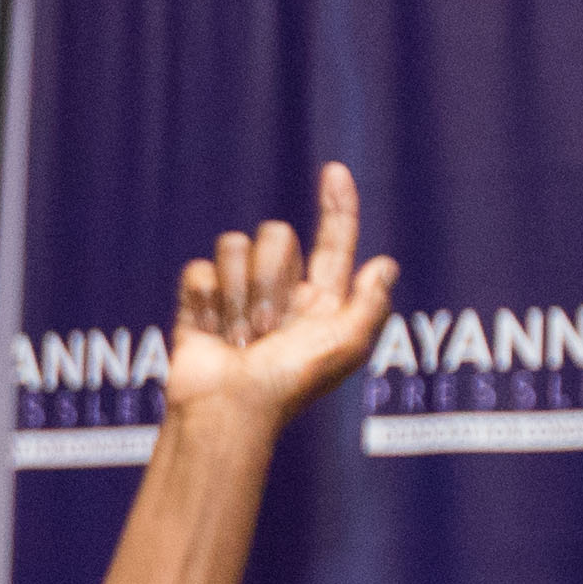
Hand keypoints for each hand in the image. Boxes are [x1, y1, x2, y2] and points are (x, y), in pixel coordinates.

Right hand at [165, 161, 398, 432]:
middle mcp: (281, 292)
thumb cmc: (287, 386)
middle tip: (267, 328)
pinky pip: (199, 269)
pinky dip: (203, 299)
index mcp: (322, 299)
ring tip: (237, 336)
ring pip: (234, 246)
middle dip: (269, 277)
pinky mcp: (199, 303)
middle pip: (276, 235)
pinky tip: (209, 330)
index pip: (335, 238)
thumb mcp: (346, 348)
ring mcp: (237, 295)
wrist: (226, 411)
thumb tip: (383, 265)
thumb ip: (370, 304)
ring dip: (235, 293)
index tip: (335, 171)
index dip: (337, 204)